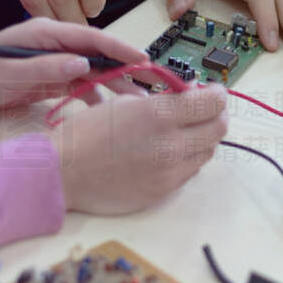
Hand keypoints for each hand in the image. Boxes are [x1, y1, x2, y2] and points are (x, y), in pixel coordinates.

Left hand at [0, 18, 147, 110]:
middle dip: (125, 68)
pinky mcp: (54, 77)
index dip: (119, 47)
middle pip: (99, 53)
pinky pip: (83, 85)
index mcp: (46, 33)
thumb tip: (82, 64)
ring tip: (135, 102)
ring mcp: (56, 60)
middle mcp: (56, 44)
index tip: (141, 58)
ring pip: (95, 71)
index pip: (91, 37)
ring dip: (115, 85)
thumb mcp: (11, 73)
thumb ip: (46, 68)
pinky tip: (108, 110)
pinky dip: (97, 96)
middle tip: (149, 83)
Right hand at [50, 87, 228, 213]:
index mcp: (159, 115)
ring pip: (208, 150)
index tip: (210, 91)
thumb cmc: (85, 134)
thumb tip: (189, 98)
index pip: (214, 102)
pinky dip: (187, 157)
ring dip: (202, 136)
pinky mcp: (164, 191)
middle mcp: (170, 145)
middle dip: (216, 114)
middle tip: (203, 109)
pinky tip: (170, 150)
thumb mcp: (124, 102)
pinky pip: (190, 171)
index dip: (216, 93)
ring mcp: (169, 172)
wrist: (63, 173)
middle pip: (219, 127)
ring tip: (184, 130)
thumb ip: (162, 100)